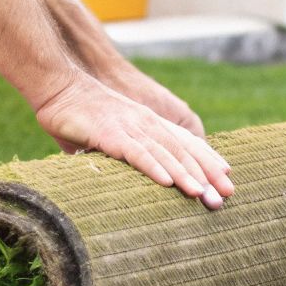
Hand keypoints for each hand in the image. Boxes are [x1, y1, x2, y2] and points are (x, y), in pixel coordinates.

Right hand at [35, 76, 234, 208]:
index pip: (187, 142)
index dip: (208, 161)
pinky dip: (153, 167)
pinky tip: (168, 182)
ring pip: (165, 153)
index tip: (227, 181)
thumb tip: (123, 177)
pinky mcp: (110, 133)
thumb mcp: (110, 134)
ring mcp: (130, 127)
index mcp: (149, 123)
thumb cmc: (79, 114)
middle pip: (183, 151)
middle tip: (224, 199)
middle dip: (206, 175)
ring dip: (185, 175)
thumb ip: (122, 153)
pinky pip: (136, 153)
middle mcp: (146, 123)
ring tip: (202, 195)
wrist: (58, 87)